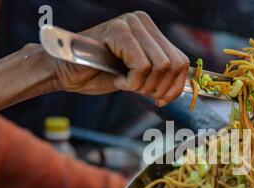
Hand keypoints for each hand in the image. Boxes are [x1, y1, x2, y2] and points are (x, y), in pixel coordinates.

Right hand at [51, 11, 189, 106]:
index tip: (161, 99)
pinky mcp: (119, 30)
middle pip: (174, 65)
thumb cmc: (100, 74)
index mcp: (151, 31)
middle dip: (158, 88)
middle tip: (138, 91)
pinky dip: (131, 82)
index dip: (175, 87)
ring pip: (160, 66)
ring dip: (143, 85)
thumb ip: (160, 74)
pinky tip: (117, 79)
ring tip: (125, 83)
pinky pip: (141, 66)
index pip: (181, 61)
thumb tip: (187, 85)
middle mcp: (143, 22)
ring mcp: (131, 24)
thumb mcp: (139, 76)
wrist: (66, 73)